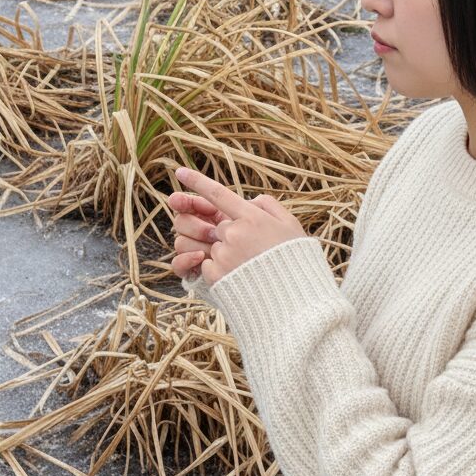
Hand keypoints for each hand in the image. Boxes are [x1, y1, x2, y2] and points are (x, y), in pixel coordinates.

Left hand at [168, 167, 306, 286]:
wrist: (295, 304)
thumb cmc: (296, 263)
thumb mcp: (291, 227)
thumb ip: (269, 207)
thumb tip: (249, 201)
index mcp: (252, 218)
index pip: (218, 194)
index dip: (197, 181)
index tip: (179, 171)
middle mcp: (234, 233)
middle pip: (220, 226)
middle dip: (232, 236)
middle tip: (254, 252)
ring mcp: (223, 255)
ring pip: (216, 247)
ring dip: (228, 255)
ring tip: (250, 269)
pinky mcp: (215, 275)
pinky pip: (209, 265)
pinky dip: (221, 271)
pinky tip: (241, 280)